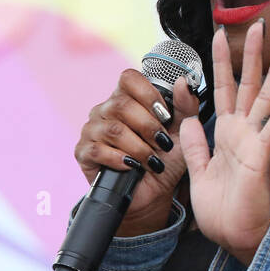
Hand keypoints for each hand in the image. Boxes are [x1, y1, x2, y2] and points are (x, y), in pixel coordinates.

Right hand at [75, 69, 201, 235]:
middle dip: (148, 126)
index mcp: (128, 98)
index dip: (148, 94)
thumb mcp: (183, 132)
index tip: (165, 115)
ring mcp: (92, 130)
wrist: (154, 192)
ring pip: (113, 129)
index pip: (129, 78)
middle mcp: (106, 110)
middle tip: (162, 143)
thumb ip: (185, 106)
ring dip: (139, 147)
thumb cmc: (167, 158)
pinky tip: (132, 166)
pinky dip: (120, 160)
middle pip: (121, 104)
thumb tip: (183, 82)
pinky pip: (98, 150)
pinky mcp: (84, 152)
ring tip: (152, 160)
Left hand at [179, 21, 269, 265]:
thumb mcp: (198, 171)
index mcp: (226, 134)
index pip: (223, 89)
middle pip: (248, 85)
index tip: (218, 36)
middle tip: (258, 25)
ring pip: (265, 100)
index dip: (221, 62)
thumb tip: (189, 118)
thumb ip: (195, 144)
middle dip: (251, 55)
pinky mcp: (260, 158)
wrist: (236, 237)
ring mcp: (254, 143)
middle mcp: (243, 133)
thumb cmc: (222, 209)